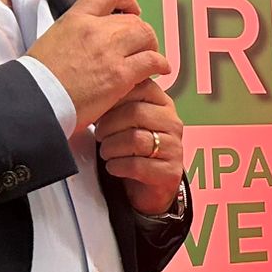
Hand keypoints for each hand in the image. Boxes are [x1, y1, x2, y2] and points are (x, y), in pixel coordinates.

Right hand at [27, 0, 170, 127]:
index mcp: (75, 19)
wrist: (36, 99)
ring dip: (151, 46)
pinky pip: (152, 61)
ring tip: (151, 58)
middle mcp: (95, 29)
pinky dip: (160, 64)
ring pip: (146, 35)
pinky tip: (160, 70)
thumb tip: (86, 43)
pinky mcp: (120, 74)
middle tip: (141, 45)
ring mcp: (110, 51)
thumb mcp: (51, 41)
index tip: (131, 9)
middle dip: (140, 32)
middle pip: (132, 19)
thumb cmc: (39, 79)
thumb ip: (75, 35)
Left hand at [95, 79, 185, 214]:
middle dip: (109, 125)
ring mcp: (174, 147)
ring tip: (106, 152)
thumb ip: (120, 101)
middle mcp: (173, 123)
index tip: (102, 110)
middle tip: (100, 135)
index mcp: (163, 104)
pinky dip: (118, 166)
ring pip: (135, 139)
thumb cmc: (133, 149)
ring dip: (111, 148)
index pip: (142, 87)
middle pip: (135, 113)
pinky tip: (114, 167)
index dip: (116, 98)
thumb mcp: (127, 120)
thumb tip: (97, 86)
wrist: (147, 185)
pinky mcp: (170, 171)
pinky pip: (137, 165)